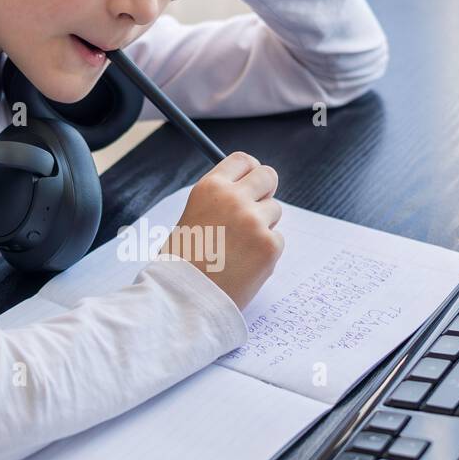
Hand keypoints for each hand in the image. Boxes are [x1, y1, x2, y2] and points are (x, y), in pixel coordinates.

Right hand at [157, 151, 283, 310]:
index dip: (249, 171)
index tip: (250, 182)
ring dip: (263, 226)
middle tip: (256, 210)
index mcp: (210, 188)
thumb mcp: (192, 217)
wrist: (184, 299)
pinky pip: (277, 240)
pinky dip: (265, 253)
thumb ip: (218, 201)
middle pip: (268, 176)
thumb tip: (245, 192)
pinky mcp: (270, 246)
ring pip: (274, 211)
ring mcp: (255, 222)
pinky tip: (244, 265)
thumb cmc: (181, 263)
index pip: (243, 161)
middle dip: (265, 191)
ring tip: (238, 249)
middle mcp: (234, 199)